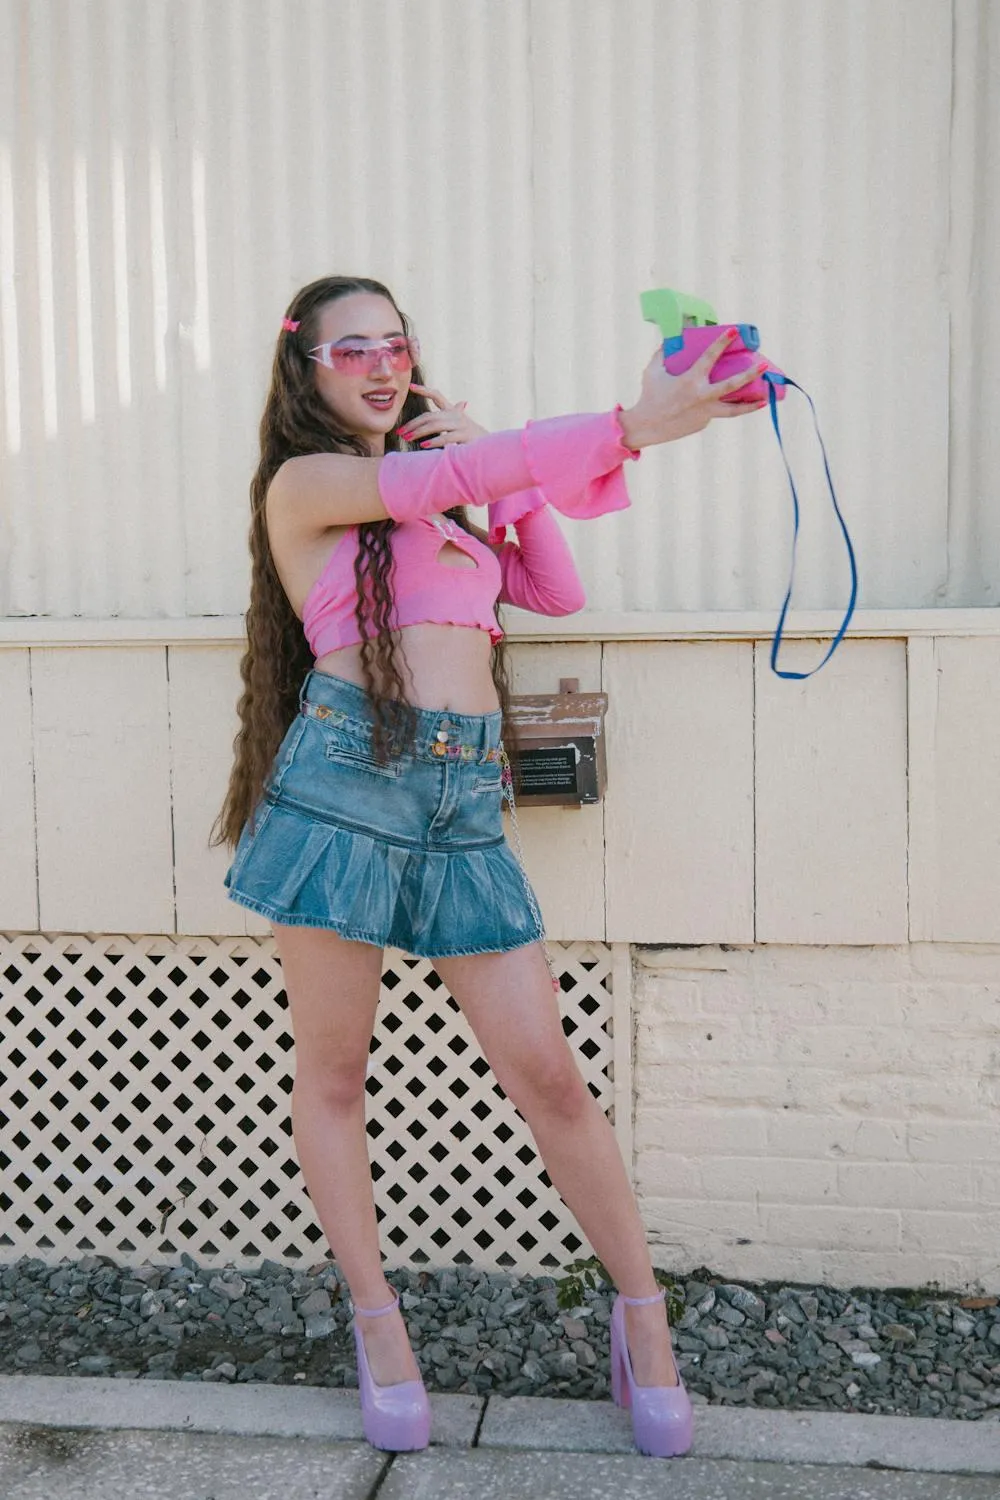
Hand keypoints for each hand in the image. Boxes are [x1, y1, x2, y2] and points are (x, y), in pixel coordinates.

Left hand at [398, 385, 488, 446]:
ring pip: (435, 425)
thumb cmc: (474, 436)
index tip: (411, 387)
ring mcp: (460, 424)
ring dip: (419, 432)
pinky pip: (445, 438)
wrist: (491, 446)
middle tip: (401, 432)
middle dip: (413, 424)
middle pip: (430, 416)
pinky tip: (423, 445)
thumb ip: (460, 412)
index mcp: (453, 411)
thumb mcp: (465, 423)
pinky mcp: (464, 436)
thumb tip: (463, 402)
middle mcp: (456, 415)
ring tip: (407, 438)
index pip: (438, 396)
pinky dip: (434, 441)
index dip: (425, 390)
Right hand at [617, 330, 768, 449]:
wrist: (646, 427)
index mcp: (690, 380)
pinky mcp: (703, 423)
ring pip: (734, 410)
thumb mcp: (653, 371)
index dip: (722, 342)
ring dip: (751, 405)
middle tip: (764, 365)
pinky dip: (715, 406)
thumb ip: (662, 354)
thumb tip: (670, 339)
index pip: (710, 357)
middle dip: (750, 374)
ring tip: (765, 400)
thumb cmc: (649, 396)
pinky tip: (713, 404)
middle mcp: (701, 397)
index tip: (734, 331)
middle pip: (733, 385)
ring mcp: (705, 413)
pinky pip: (713, 411)